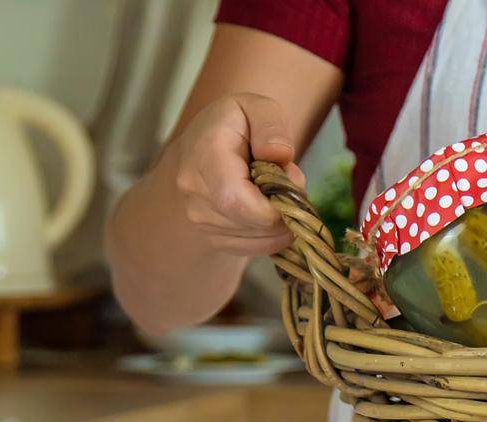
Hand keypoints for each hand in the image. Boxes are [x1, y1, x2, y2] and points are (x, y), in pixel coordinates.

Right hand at [169, 93, 302, 255]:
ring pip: (260, 239)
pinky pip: (257, 249)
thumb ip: (272, 126)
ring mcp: (201, 221)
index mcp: (204, 156)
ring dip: (282, 220)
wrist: (201, 150)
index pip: (236, 201)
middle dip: (286, 207)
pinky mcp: (214, 240)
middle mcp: (195, 194)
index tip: (291, 182)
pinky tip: (267, 208)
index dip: (274, 205)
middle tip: (287, 181)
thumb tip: (279, 157)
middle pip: (256, 223)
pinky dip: (274, 233)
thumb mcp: (257, 107)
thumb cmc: (235, 126)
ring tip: (272, 191)